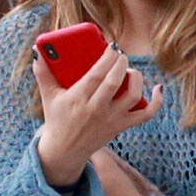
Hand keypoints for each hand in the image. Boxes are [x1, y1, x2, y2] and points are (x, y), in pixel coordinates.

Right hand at [33, 44, 162, 187]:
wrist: (65, 150)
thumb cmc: (57, 117)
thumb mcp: (48, 95)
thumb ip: (42, 72)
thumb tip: (37, 50)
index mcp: (78, 98)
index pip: (96, 74)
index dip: (107, 58)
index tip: (111, 45)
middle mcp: (97, 108)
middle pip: (116, 81)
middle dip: (121, 62)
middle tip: (119, 53)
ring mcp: (112, 118)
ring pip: (133, 95)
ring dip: (136, 77)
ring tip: (128, 69)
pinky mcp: (122, 125)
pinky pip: (146, 114)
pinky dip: (157, 102)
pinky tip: (157, 88)